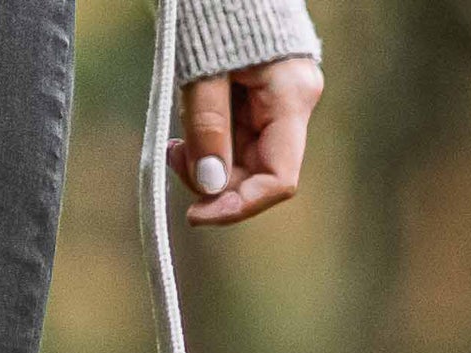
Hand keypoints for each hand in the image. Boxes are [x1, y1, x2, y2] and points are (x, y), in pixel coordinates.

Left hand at [180, 56, 321, 225]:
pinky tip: (188, 132)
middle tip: (175, 161)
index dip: (239, 205)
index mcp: (291, 95)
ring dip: (208, 161)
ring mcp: (282, 98)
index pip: (279, 177)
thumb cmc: (214, 9)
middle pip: (259, 171)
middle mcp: (295, 102)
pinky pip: (240, 134)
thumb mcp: (203, 68)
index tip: (196, 215)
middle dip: (215, 179)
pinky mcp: (265, 93)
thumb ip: (207, 124)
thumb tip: (208, 183)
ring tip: (175, 145)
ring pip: (246, 157)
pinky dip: (211, 142)